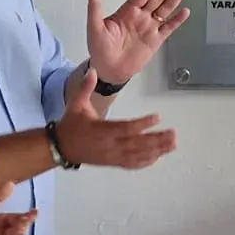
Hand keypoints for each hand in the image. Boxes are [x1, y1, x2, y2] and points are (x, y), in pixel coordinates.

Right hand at [53, 69, 176, 169]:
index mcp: (101, 130)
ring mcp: (112, 156)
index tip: (157, 118)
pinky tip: (158, 156)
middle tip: (173, 134)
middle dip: (156, 140)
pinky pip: (132, 164)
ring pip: (137, 155)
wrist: (62, 147)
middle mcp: (109, 145)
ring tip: (172, 144)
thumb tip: (92, 70)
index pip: (125, 128)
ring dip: (156, 150)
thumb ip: (85, 87)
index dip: (142, 124)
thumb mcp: (76, 104)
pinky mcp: (113, 162)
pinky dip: (146, 161)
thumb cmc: (71, 125)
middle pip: (136, 144)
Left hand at [86, 0, 191, 83]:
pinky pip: (168, 28)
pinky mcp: (154, 41)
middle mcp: (139, 18)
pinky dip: (177, 20)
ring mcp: (148, 29)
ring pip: (165, 10)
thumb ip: (95, 8)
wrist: (108, 71)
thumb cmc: (99, 50)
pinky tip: (184, 12)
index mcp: (126, 12)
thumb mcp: (94, 27)